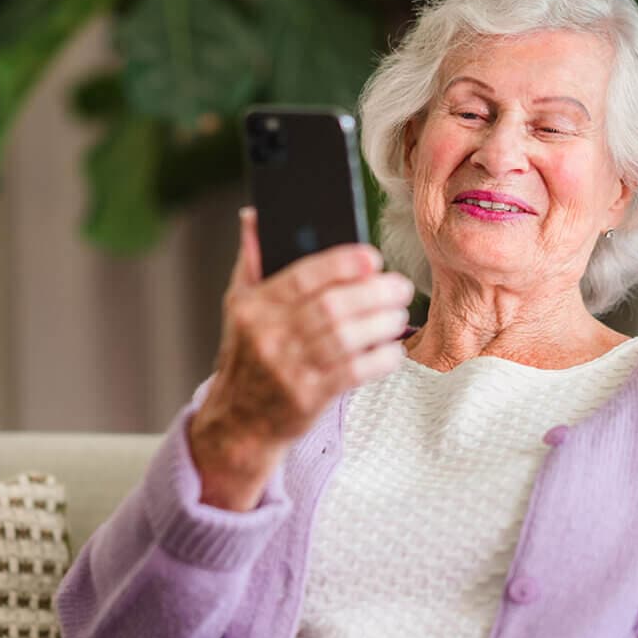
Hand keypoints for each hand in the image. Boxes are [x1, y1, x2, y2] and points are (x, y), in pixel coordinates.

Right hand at [189, 207, 415, 509]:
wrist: (240, 422)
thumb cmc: (248, 357)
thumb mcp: (238, 307)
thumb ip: (251, 261)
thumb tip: (255, 215)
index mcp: (253, 307)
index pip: (303, 275)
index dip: (342, 263)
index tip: (372, 258)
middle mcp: (269, 336)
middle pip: (333, 306)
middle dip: (375, 293)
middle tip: (399, 287)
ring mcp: (289, 370)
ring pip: (347, 338)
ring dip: (382, 324)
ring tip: (398, 315)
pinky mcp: (309, 398)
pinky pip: (354, 373)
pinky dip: (380, 358)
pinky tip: (393, 350)